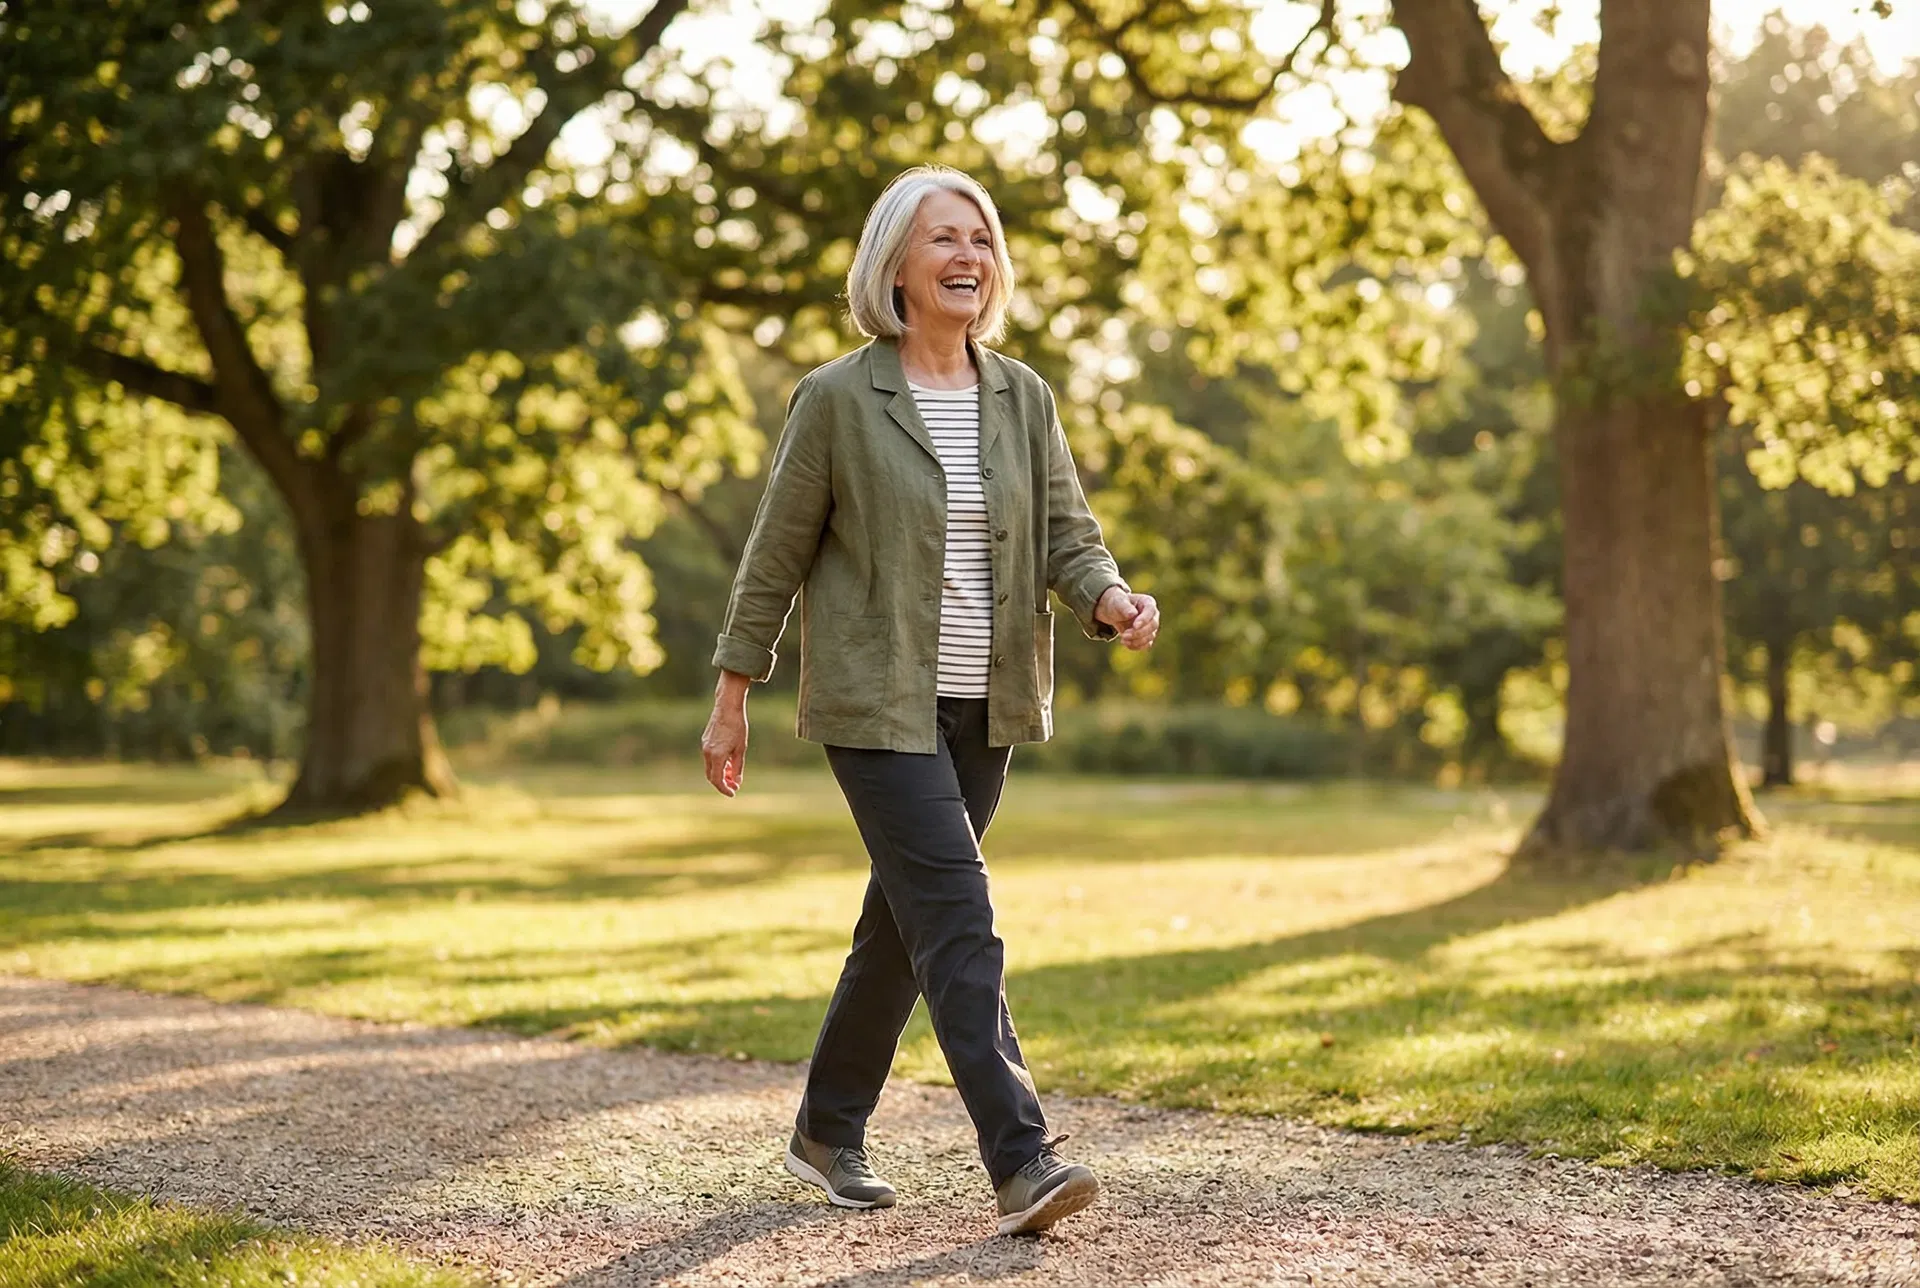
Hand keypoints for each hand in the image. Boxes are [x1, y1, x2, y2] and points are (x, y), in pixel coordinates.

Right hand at [701, 672, 751, 795]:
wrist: (727, 707)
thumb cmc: (737, 727)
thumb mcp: (741, 749)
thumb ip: (737, 767)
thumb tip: (736, 781)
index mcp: (717, 756)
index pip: (717, 780)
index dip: (725, 789)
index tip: (733, 793)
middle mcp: (707, 753)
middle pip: (712, 776)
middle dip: (722, 783)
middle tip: (734, 786)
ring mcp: (705, 746)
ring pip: (710, 767)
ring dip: (721, 773)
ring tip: (734, 774)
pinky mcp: (705, 741)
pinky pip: (710, 758)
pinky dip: (718, 764)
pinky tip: (729, 763)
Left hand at [1094, 586, 1159, 651]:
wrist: (1114, 612)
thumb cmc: (1117, 604)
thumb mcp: (1118, 602)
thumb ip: (1124, 607)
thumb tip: (1132, 614)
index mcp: (1148, 602)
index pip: (1151, 611)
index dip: (1145, 619)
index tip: (1135, 626)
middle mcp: (1152, 615)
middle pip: (1153, 626)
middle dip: (1139, 632)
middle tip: (1124, 635)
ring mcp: (1151, 626)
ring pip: (1150, 637)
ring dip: (1136, 640)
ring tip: (1123, 638)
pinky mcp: (1146, 636)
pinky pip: (1146, 645)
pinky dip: (1136, 646)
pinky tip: (1125, 643)